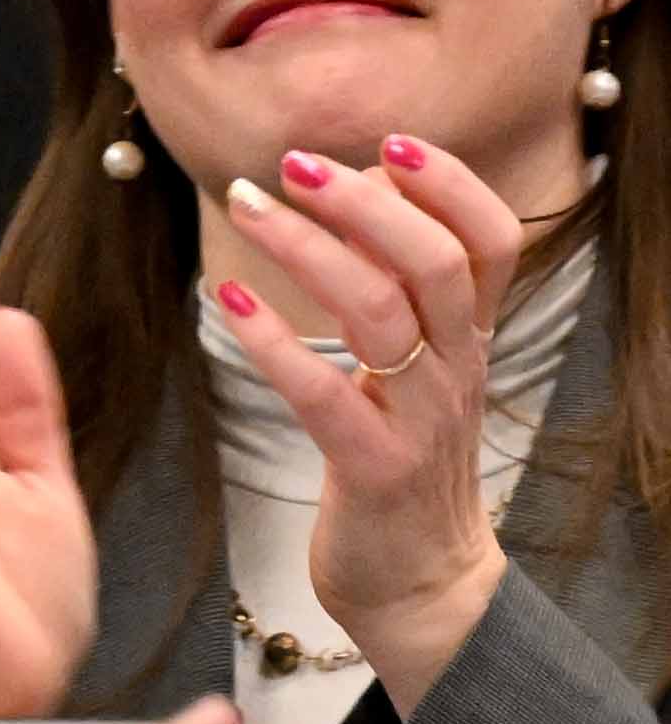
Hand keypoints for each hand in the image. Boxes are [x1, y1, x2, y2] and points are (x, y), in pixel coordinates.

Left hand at [215, 134, 531, 707]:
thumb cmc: (401, 456)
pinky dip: (272, 339)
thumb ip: (396, 286)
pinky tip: (227, 296)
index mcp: (468, 337)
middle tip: (295, 164)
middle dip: (368, 201)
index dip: (451, 184)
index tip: (391, 141)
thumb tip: (355, 186)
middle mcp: (456, 369)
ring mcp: (420, 420)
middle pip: (437, 262)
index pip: (494, 242)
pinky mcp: (373, 469)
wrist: (420, 583)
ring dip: (310, 248)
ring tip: (250, 205)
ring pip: (383, 313)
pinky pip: (324, 393)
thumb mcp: (415, 364)